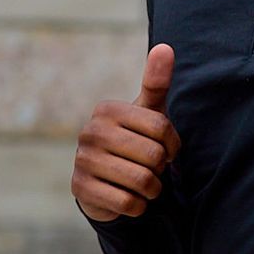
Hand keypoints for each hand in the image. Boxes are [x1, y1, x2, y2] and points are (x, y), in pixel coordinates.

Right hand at [72, 44, 181, 220]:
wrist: (104, 181)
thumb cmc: (134, 140)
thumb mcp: (148, 112)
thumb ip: (157, 82)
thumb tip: (166, 47)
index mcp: (107, 110)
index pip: (162, 128)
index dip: (173, 145)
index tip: (165, 149)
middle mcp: (90, 132)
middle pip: (153, 155)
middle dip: (160, 168)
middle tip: (151, 167)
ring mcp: (82, 161)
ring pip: (142, 181)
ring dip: (152, 189)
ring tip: (145, 184)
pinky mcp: (81, 190)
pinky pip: (128, 203)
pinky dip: (138, 206)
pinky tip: (130, 197)